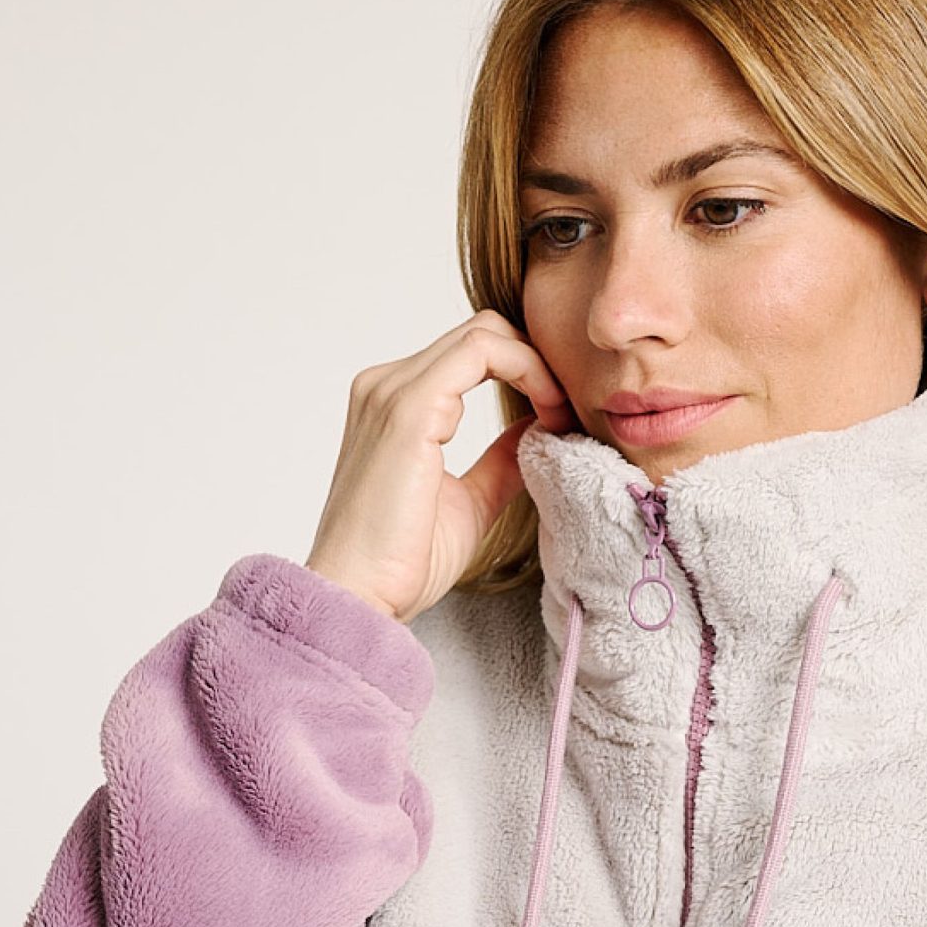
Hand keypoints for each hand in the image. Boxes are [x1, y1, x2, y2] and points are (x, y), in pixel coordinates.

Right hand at [307, 308, 577, 622]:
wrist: (359, 595)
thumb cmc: (400, 562)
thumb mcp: (469, 501)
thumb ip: (499, 460)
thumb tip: (537, 428)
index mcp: (393, 404)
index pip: (470, 353)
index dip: (526, 370)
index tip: (560, 413)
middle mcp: (386, 386)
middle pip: (480, 331)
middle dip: (536, 359)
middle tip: (568, 407)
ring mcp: (393, 391)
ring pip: (484, 333)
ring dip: (536, 364)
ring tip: (562, 412)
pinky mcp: (409, 408)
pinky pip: (481, 352)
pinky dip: (527, 370)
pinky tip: (549, 414)